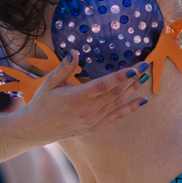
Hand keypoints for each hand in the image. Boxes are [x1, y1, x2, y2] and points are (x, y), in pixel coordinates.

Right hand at [16, 51, 146, 143]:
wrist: (35, 129)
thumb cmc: (42, 102)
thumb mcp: (49, 82)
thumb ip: (64, 68)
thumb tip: (74, 53)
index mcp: (75, 98)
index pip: (103, 86)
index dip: (120, 77)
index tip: (134, 69)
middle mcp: (86, 111)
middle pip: (115, 93)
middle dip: (132, 79)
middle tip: (145, 66)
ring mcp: (92, 121)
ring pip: (117, 103)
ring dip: (133, 90)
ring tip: (146, 78)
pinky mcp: (94, 128)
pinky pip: (116, 117)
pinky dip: (130, 108)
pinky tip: (142, 101)